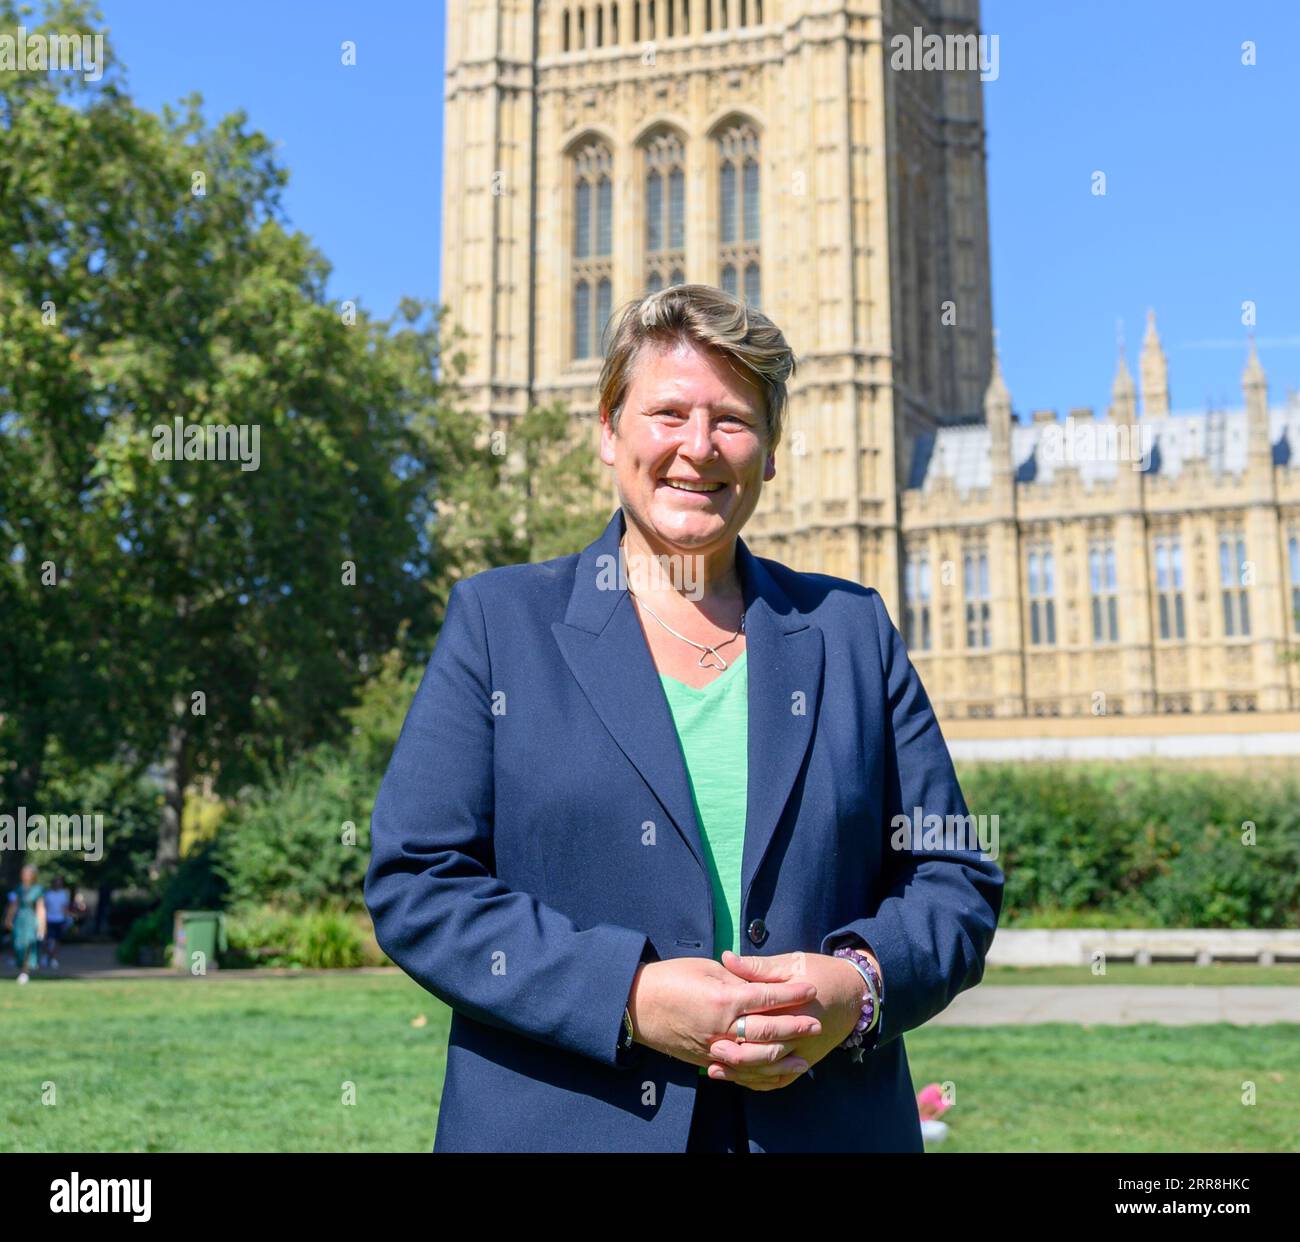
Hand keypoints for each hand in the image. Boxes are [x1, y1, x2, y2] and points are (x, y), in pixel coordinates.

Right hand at [627, 956, 823, 1078]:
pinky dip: (759, 1075)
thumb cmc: (670, 978)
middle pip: (768, 1031)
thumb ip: (736, 979)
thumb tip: (761, 983)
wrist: (637, 1005)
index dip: (792, 993)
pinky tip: (773, 1074)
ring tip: (803, 1059)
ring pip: (757, 1060)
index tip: (810, 988)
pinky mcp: (706, 1061)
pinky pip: (738, 1072)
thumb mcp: (706, 969)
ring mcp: (714, 1048)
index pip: (767, 997)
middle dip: (795, 1027)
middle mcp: (722, 1027)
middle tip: (816, 1024)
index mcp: (723, 998)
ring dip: (783, 1060)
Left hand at [704, 951, 868, 1089]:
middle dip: (736, 1056)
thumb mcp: (792, 963)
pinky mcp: (806, 1060)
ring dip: (742, 1073)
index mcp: (795, 1009)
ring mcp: (804, 1052)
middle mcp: (801, 1036)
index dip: (736, 1026)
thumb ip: (758, 967)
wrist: (856, 993)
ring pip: (770, 1071)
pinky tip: (739, 1078)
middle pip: (765, 1053)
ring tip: (715, 1070)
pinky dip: (760, 1082)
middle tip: (711, 1052)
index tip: (712, 1026)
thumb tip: (726, 958)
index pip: (762, 1022)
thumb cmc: (822, 972)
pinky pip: (781, 1079)